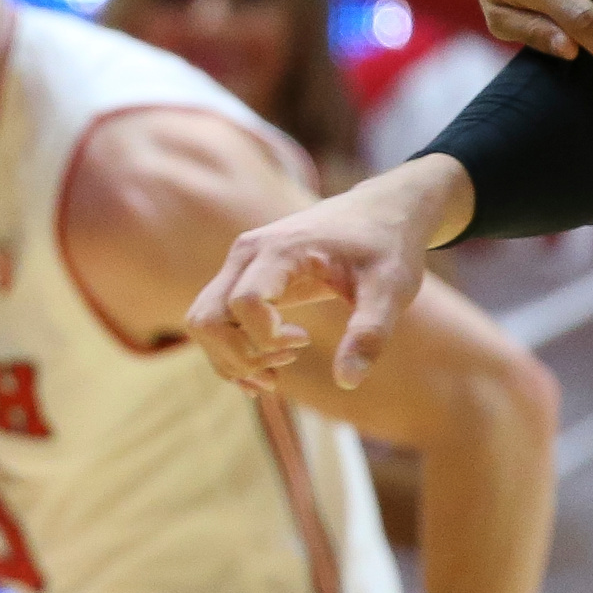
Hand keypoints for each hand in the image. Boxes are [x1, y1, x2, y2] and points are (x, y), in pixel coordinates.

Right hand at [189, 156, 464, 389]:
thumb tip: (347, 382)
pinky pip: (214, 321)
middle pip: (206, 318)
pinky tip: (268, 368)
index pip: (243, 304)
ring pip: (202, 323)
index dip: (267, 337)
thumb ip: (370, 333)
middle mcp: (248, 254)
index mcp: (281, 250)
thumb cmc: (387, 247)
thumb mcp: (390, 290)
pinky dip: (230, 354)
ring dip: (231, 359)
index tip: (304, 342)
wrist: (381, 211)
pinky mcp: (243, 278)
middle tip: (286, 364)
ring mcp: (240, 265)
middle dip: (240, 357)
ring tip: (277, 371)